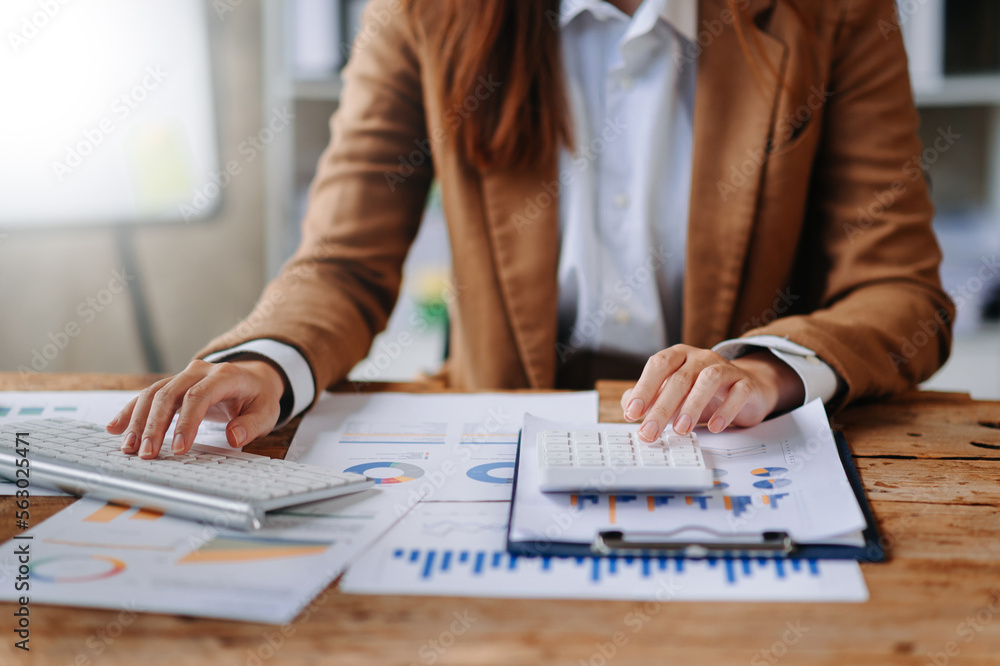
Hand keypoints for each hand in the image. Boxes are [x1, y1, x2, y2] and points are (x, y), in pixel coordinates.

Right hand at [106, 358, 286, 458]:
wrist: (254, 378)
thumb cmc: (258, 397)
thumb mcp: (267, 412)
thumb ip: (252, 425)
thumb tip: (234, 437)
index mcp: (225, 376)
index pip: (199, 396)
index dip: (186, 423)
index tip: (178, 449)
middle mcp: (200, 371)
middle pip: (169, 395)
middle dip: (155, 426)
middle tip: (146, 454)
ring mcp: (183, 376)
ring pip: (153, 394)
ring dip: (138, 422)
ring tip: (129, 448)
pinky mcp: (172, 385)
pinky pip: (147, 396)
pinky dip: (130, 412)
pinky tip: (115, 428)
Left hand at [620, 345, 803, 441]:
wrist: (746, 389)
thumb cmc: (701, 392)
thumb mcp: (672, 395)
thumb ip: (649, 398)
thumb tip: (628, 408)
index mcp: (679, 356)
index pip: (658, 365)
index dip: (644, 388)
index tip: (632, 413)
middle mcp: (701, 357)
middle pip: (679, 379)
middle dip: (662, 408)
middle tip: (650, 432)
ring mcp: (725, 368)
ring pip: (708, 380)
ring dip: (692, 405)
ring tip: (681, 430)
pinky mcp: (745, 383)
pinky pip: (738, 393)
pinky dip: (726, 410)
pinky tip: (715, 427)